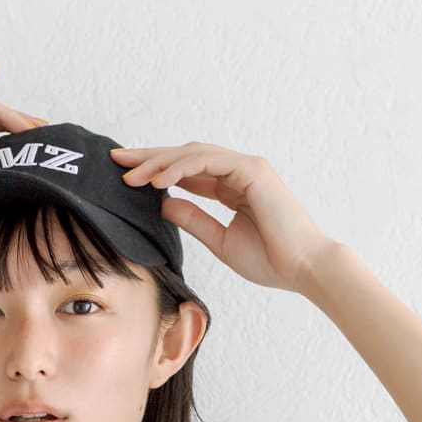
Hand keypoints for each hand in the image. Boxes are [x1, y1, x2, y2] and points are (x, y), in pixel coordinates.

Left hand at [108, 141, 332, 293]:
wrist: (303, 268)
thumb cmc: (271, 260)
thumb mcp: (221, 241)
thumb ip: (194, 220)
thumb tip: (164, 205)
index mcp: (232, 187)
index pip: (187, 171)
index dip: (156, 171)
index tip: (126, 177)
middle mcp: (238, 171)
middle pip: (185, 155)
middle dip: (150, 157)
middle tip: (117, 161)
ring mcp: (246, 167)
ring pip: (193, 153)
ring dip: (160, 162)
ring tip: (131, 175)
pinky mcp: (252, 171)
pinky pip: (208, 161)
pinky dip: (181, 167)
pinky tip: (158, 180)